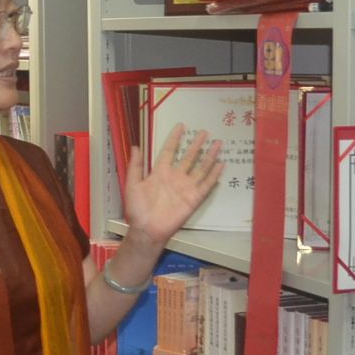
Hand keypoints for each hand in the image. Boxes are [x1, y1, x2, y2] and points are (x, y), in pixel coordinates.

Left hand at [124, 125, 223, 244]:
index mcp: (160, 172)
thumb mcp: (132, 184)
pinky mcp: (194, 199)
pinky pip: (206, 185)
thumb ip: (135, 166)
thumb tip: (135, 146)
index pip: (170, 150)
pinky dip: (214, 175)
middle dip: (197, 144)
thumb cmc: (137, 208)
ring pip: (200, 168)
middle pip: (189, 157)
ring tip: (218, 143)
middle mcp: (175, 177)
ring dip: (209, 156)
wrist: (147, 229)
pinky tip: (221, 164)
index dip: (175, 138)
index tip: (181, 126)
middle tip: (205, 131)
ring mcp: (186, 187)